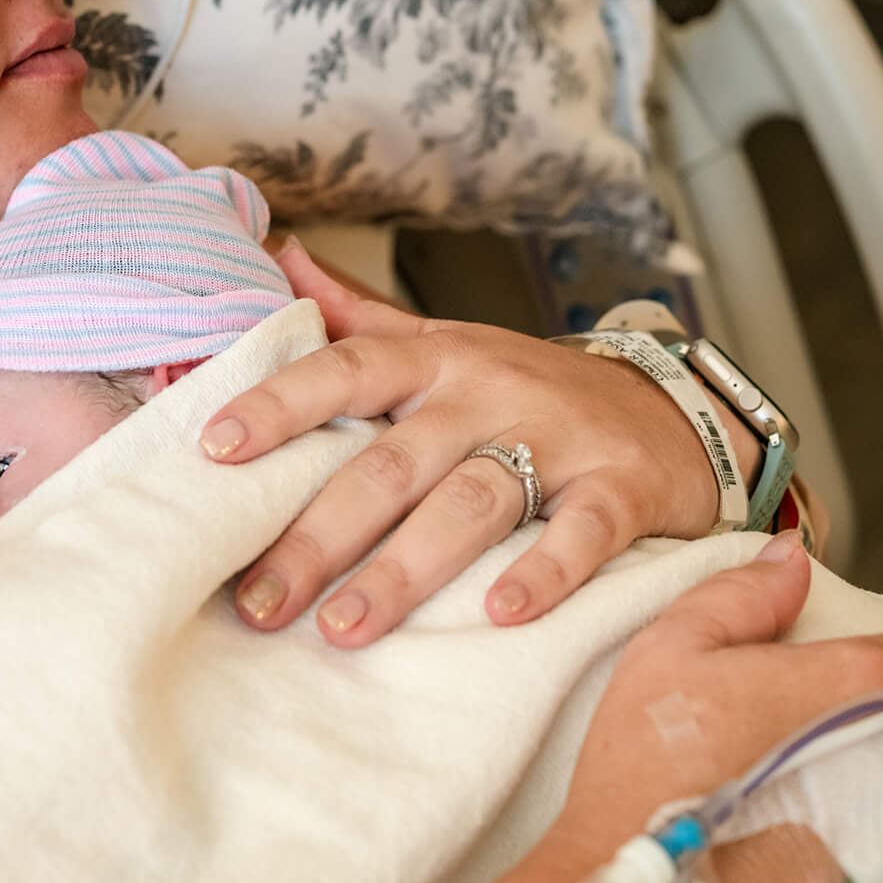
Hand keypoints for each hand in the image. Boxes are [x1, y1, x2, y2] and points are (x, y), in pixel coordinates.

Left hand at [203, 241, 722, 645]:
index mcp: (437, 360)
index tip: (213, 449)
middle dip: (320, 534)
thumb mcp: (448, 344)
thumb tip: (275, 254)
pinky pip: (581, 532)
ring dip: (404, 568)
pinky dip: (543, 572)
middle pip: (393, 462)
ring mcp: (557, 439)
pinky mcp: (620, 489)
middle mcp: (489, 392)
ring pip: (471, 501)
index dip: (281, 405)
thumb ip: (361, 316)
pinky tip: (498, 614)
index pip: (346, 368)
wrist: (669, 410)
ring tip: (345, 629)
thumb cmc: (530, 392)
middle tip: (260, 601)